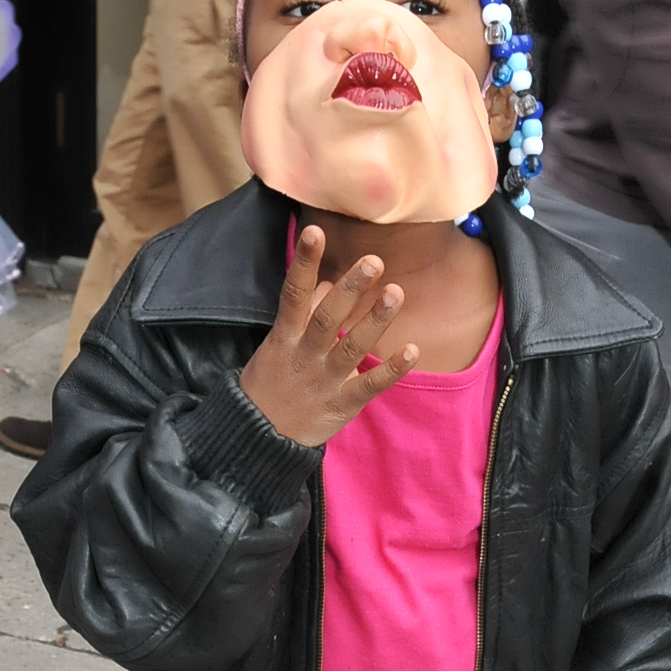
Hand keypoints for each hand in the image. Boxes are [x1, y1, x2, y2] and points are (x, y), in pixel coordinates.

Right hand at [239, 225, 418, 446]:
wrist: (258, 438)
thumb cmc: (271, 384)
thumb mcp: (277, 345)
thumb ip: (304, 314)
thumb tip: (328, 283)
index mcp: (285, 336)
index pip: (294, 293)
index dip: (304, 263)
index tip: (314, 231)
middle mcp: (305, 354)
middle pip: (328, 317)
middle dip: (350, 289)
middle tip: (373, 261)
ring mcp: (324, 380)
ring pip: (351, 346)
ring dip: (375, 320)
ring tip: (395, 292)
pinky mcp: (341, 405)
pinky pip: (369, 385)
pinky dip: (391, 370)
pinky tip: (412, 350)